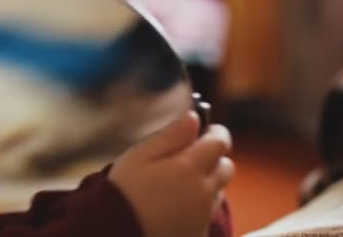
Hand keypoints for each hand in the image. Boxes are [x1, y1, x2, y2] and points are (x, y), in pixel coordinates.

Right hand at [109, 111, 233, 236]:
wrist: (117, 233)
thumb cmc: (124, 191)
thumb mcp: (139, 155)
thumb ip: (170, 135)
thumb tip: (194, 117)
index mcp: (190, 167)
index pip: (221, 142)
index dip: (216, 132)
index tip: (204, 129)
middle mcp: (205, 191)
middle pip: (226, 167)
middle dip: (213, 158)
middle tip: (187, 157)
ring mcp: (203, 216)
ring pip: (218, 191)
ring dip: (206, 182)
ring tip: (178, 184)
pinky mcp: (198, 233)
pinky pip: (207, 214)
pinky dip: (198, 206)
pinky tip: (174, 206)